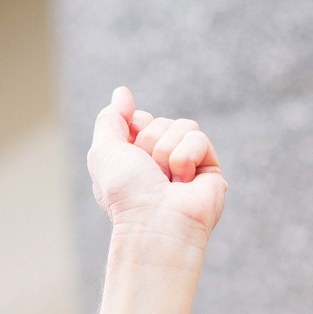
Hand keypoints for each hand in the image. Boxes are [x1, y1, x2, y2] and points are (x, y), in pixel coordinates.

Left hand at [87, 86, 226, 245]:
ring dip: (167, 150)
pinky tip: (183, 181)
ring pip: (183, 126)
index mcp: (133, 161)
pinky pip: (199, 138)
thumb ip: (110, 119)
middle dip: (151, 141)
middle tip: (149, 171)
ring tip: (166, 178)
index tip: (131, 149)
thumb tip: (122, 92)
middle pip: (161, 122)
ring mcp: (186, 165)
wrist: (155, 221)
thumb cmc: (126, 193)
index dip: (135, 127)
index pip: (141, 120)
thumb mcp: (103, 151)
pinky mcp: (209, 169)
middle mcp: (159, 163)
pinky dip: (187, 157)